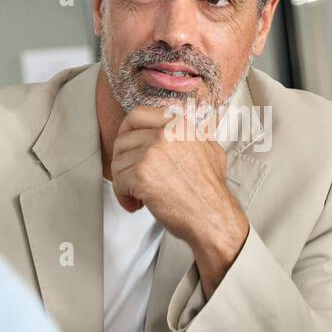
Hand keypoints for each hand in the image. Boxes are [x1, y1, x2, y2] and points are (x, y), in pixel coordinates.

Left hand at [110, 106, 248, 296]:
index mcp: (179, 125)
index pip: (138, 114)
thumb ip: (190, 137)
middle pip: (123, 141)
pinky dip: (124, 196)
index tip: (126, 145)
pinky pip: (118, 182)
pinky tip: (137, 203)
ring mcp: (152, 152)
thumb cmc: (211, 192)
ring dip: (124, 182)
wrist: (213, 216)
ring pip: (118, 163)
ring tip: (138, 195)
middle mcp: (165, 134)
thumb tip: (175, 133)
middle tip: (130, 177)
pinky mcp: (142, 174)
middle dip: (123, 162)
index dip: (126, 131)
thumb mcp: (210, 150)